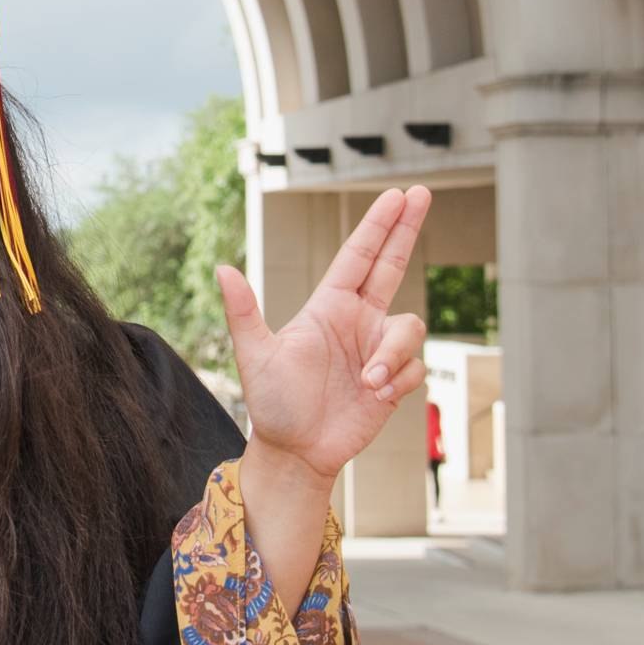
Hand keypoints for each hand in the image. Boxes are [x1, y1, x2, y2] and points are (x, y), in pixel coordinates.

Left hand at [215, 186, 432, 480]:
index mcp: (328, 307)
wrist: (296, 452)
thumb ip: (243, 312)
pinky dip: (398, 380)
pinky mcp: (393, 380)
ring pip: (410, 328)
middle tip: (422, 192)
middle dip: (407, 228)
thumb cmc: (272, 404)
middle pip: (391, 264)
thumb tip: (221, 268)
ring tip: (367, 381)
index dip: (379, 225)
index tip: (397, 194)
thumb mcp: (255, 355)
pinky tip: (374, 396)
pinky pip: (414, 367)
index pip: (359, 256)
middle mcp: (357, 321)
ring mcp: (377, 349)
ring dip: (393, 354)